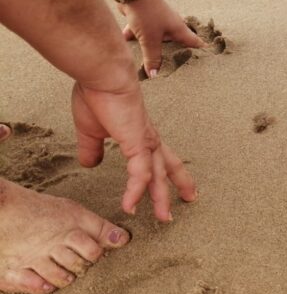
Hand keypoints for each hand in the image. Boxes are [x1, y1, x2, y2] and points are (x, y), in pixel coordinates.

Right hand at [71, 80, 197, 220]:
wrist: (102, 75)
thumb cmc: (97, 94)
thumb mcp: (90, 129)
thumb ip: (91, 149)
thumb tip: (89, 164)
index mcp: (140, 134)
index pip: (158, 156)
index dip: (166, 168)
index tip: (170, 178)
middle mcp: (148, 140)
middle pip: (170, 166)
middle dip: (181, 183)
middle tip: (191, 198)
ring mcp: (145, 143)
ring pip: (159, 177)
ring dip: (161, 199)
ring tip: (165, 219)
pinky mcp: (138, 145)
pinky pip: (140, 175)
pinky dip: (135, 191)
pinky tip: (129, 205)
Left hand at [118, 0, 203, 77]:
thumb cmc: (148, 14)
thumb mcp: (150, 40)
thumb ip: (152, 58)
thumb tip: (154, 76)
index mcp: (179, 30)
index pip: (194, 42)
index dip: (201, 51)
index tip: (206, 59)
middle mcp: (170, 25)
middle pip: (176, 41)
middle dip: (176, 52)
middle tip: (179, 65)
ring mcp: (158, 21)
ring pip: (158, 37)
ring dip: (154, 46)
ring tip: (152, 59)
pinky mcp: (145, 17)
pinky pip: (142, 31)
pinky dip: (137, 38)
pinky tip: (129, 44)